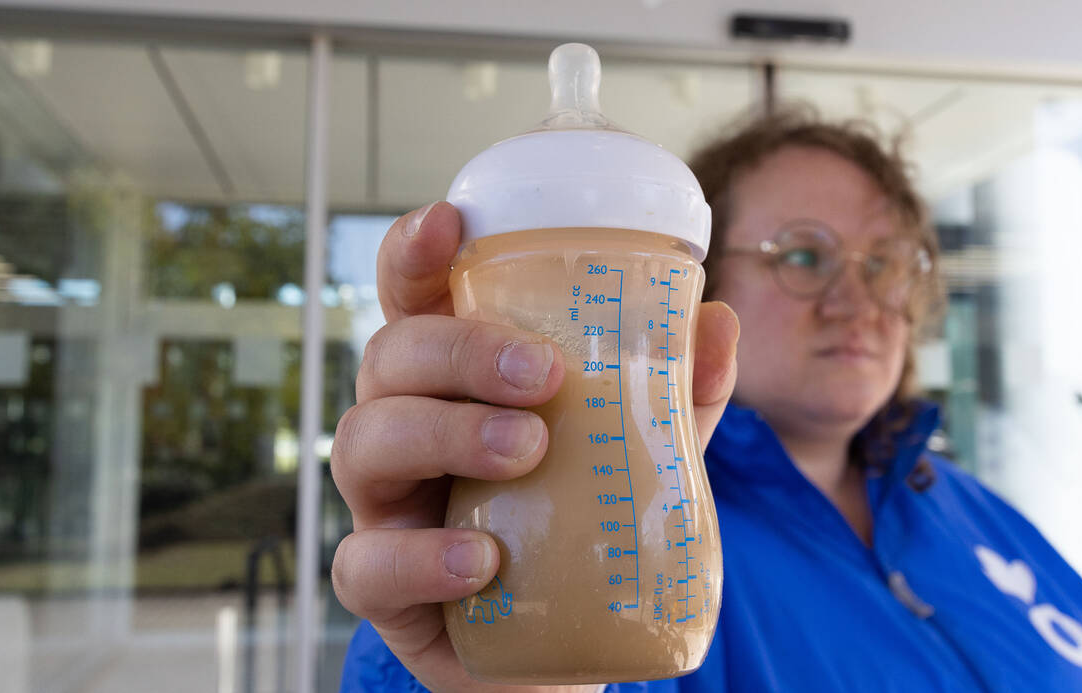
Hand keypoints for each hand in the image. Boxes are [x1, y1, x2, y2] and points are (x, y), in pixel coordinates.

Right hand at [330, 202, 739, 690]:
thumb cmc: (582, 525)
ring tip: (527, 451)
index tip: (448, 223)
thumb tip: (716, 320)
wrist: (565, 648)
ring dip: (446, 435)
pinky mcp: (383, 592)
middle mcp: (404, 429)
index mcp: (453, 381)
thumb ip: (674, 396)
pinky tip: (481, 559)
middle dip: (461, 352)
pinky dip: (422, 557)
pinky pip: (365, 566)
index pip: (414, 300)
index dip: (415, 253)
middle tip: (545, 376)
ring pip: (365, 444)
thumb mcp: (639, 455)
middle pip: (390, 358)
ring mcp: (384, 508)